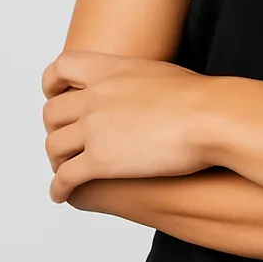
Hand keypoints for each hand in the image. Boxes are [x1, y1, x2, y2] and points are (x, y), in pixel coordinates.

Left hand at [41, 50, 211, 203]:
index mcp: (109, 70)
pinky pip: (66, 177)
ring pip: (55, 146)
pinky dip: (59, 187)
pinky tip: (61, 194)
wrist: (210, 118)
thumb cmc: (200, 98)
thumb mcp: (163, 73)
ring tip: (63, 171)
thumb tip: (149, 87)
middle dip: (54, 129)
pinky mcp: (98, 160)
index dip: (52, 84)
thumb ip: (141, 80)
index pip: (62, 67)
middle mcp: (94, 96)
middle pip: (52, 113)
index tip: (55, 95)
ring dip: (56, 160)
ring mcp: (93, 129)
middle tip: (63, 141)